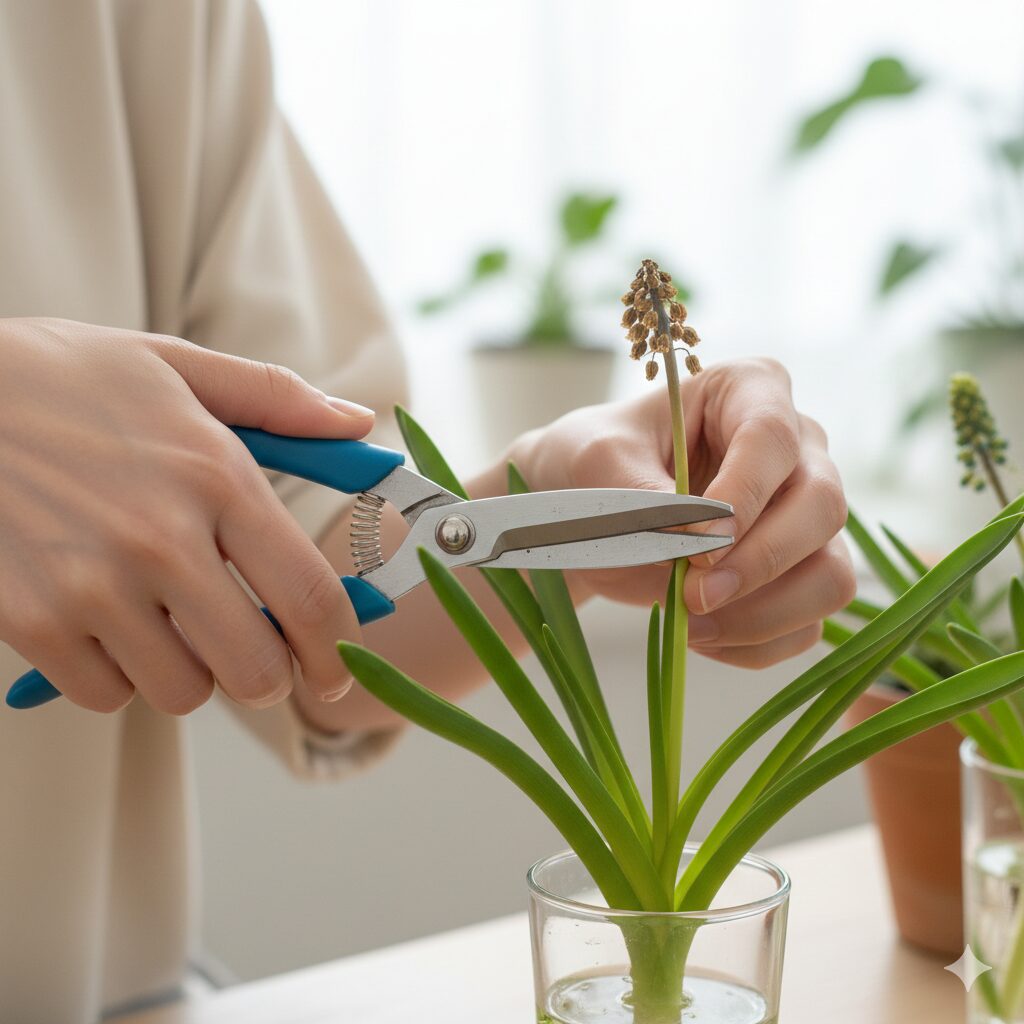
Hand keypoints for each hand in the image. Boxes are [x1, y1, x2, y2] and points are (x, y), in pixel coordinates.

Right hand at [0, 318, 373, 713]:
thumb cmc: (65, 378)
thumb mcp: (176, 365)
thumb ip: (278, 399)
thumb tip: (361, 426)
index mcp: (216, 475)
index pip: (310, 597)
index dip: (338, 651)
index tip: (337, 669)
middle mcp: (162, 539)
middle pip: (256, 669)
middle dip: (268, 675)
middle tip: (253, 654)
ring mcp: (91, 586)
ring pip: (183, 692)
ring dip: (190, 672)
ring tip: (169, 624)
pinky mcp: (30, 621)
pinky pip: (106, 694)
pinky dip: (117, 675)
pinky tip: (106, 626)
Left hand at [508, 358, 854, 667]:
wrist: (591, 511)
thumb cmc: (596, 464)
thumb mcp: (597, 461)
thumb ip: (642, 492)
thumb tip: (696, 539)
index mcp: (750, 391)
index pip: (772, 436)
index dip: (745, 492)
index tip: (701, 542)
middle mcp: (798, 450)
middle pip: (823, 506)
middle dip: (761, 561)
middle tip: (693, 593)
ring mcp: (806, 516)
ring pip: (831, 575)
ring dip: (763, 614)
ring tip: (691, 624)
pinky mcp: (799, 575)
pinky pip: (807, 624)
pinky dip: (756, 644)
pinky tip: (700, 635)